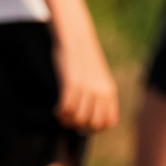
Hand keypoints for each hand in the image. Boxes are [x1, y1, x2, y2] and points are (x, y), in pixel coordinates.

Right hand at [53, 19, 118, 133]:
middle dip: (79, 127)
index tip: (84, 124)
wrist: (76, 37)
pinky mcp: (72, 82)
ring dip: (67, 121)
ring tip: (61, 114)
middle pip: (92, 124)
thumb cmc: (84, 60)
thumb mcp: (98, 78)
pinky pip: (66, 107)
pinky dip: (59, 112)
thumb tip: (88, 119)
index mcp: (110, 91)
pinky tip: (56, 108)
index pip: (109, 122)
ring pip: (78, 118)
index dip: (96, 128)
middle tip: (70, 119)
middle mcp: (101, 91)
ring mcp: (87, 87)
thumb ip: (98, 96)